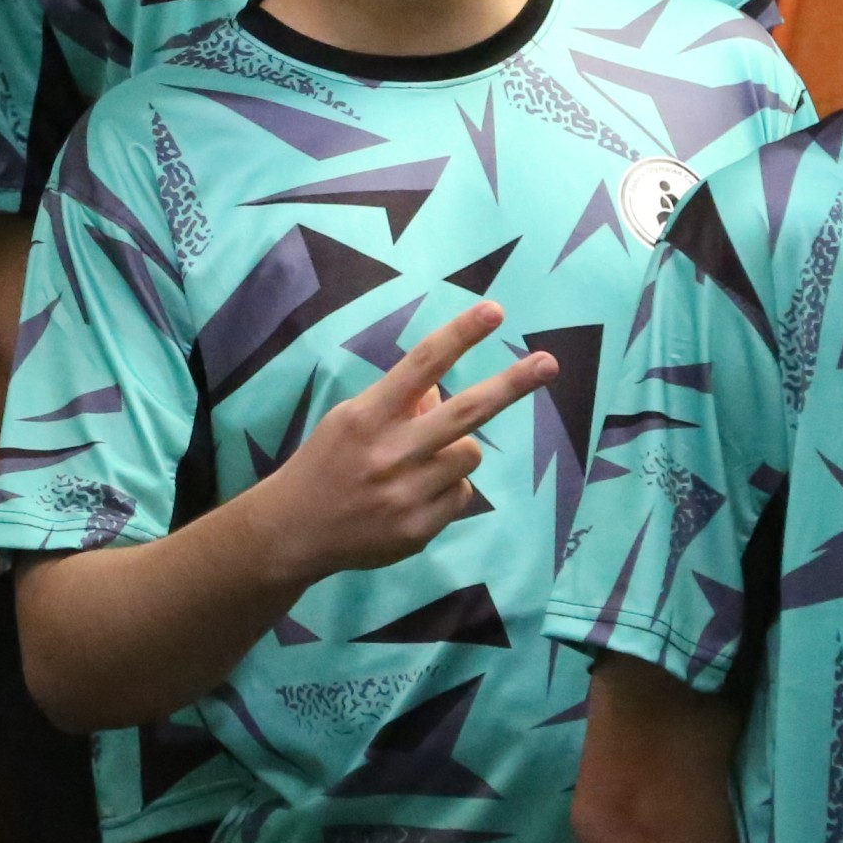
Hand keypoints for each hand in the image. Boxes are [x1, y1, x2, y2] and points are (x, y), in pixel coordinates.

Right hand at [244, 302, 553, 586]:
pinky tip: (413, 497)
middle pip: (467, 411)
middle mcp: (390, 452)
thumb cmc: (326, 464)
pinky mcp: (419, 529)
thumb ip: (396, 403)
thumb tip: (441, 388)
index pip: (422, 365)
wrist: (294, 531)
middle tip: (548, 363)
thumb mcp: (350, 420)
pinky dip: (447, 489)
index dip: (461, 335)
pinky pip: (461, 495)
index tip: (494, 311)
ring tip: (423, 463)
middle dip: (512, 384)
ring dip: (458, 450)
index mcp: (368, 416)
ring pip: (470, 454)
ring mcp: (407, 493)